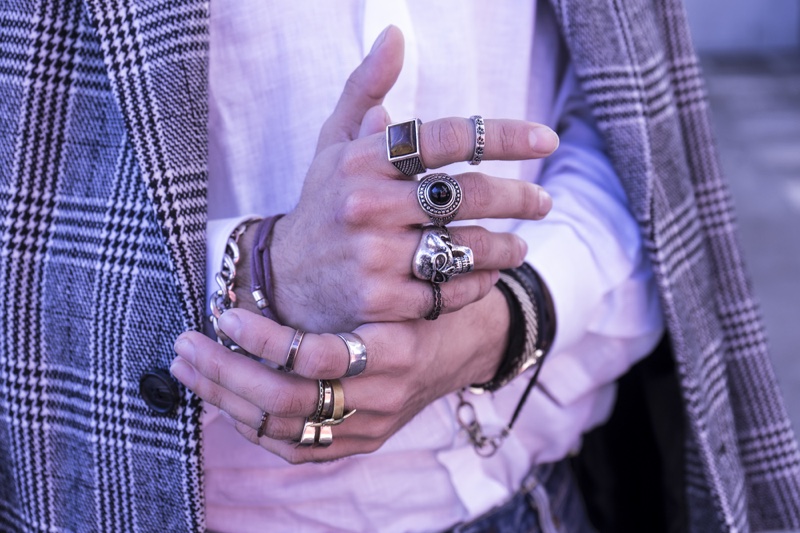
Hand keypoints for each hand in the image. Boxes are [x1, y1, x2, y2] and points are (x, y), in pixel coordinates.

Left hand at [171, 288, 509, 463]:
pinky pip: (298, 449)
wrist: (467, 345)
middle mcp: (383, 394)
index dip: (263, 339)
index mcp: (396, 348)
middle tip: (185, 345)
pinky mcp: (362, 442)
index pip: (316, 357)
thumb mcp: (405, 273)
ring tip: (189, 367)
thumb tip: (295, 221)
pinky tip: (225, 401)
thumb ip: (358, 261)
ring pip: (283, 430)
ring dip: (225, 400)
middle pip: (287, 401)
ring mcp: (371, 425)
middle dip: (225, 374)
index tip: (226, 313)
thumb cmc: (426, 298)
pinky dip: (254, 428)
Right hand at [266, 26, 557, 331]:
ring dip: (505, 247)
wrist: (283, 279)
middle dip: (518, 197)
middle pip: (467, 195)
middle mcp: (366, 205)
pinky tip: (486, 275)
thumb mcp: (333, 144)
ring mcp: (372, 256)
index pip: (447, 137)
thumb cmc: (323, 204)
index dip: (505, 136)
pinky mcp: (378, 300)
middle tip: (543, 201)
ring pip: (464, 248)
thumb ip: (364, 88)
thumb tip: (394, 33)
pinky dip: (476, 284)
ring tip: (519, 246)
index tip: (546, 140)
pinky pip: (448, 292)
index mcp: (362, 160)